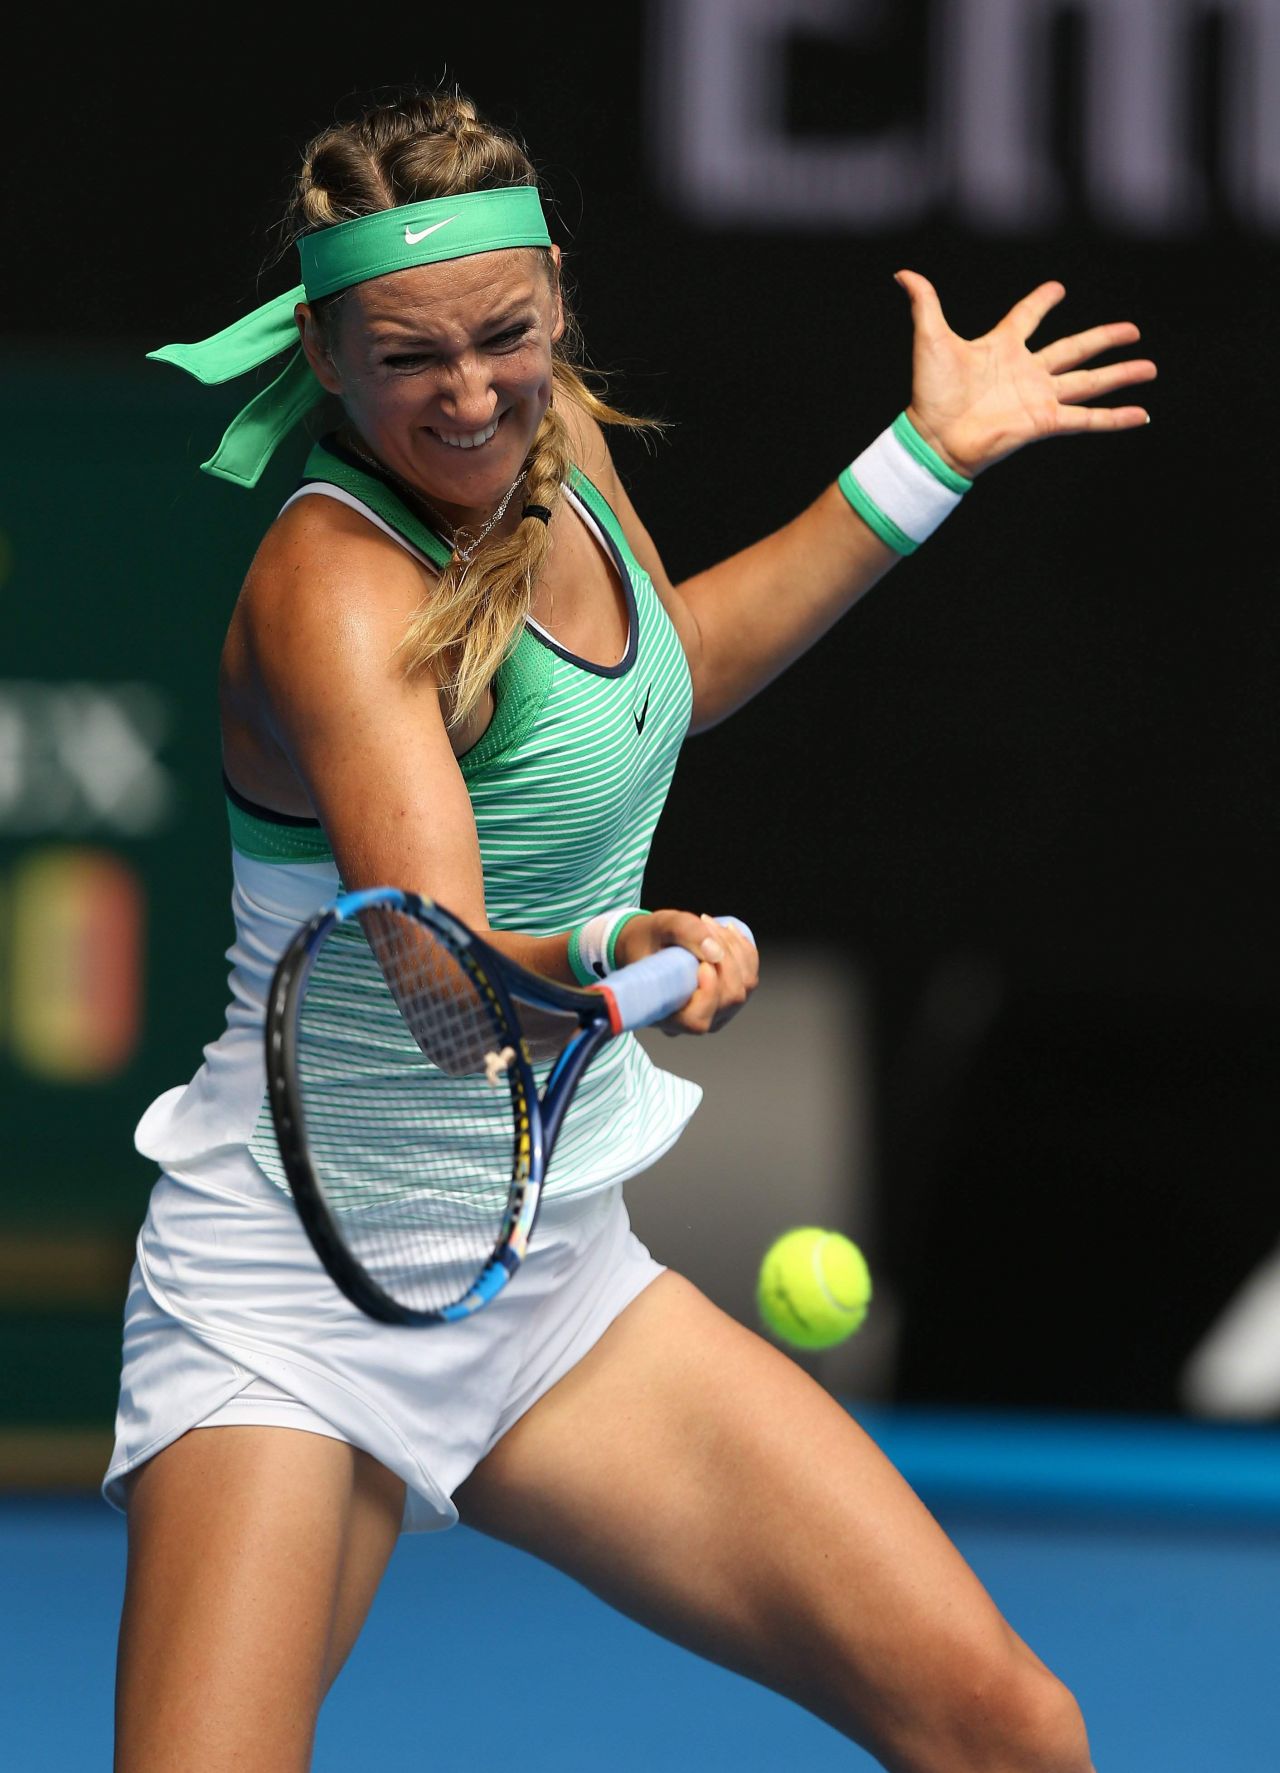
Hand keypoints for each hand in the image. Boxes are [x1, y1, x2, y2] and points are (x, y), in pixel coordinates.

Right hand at [614, 910, 758, 1034]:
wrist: (645, 943)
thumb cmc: (646, 939)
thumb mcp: (659, 928)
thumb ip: (686, 933)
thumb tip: (717, 951)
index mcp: (666, 1015)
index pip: (699, 1020)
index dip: (710, 993)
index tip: (705, 963)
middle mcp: (693, 1020)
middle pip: (730, 998)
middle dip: (726, 957)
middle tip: (705, 925)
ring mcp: (716, 1011)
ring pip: (745, 986)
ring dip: (735, 949)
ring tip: (710, 926)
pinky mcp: (729, 997)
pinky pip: (750, 976)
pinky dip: (744, 950)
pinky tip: (727, 931)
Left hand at [895, 272, 1156, 478]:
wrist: (935, 437)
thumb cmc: (931, 392)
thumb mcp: (930, 338)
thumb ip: (924, 303)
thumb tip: (903, 274)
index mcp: (1002, 347)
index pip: (1026, 318)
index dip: (1040, 302)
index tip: (1057, 289)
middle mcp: (1026, 371)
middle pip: (1074, 349)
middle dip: (1104, 338)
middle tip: (1132, 329)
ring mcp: (1038, 397)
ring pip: (1090, 381)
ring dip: (1120, 374)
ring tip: (1150, 368)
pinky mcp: (1045, 421)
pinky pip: (1086, 419)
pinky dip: (1114, 418)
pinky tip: (1141, 414)